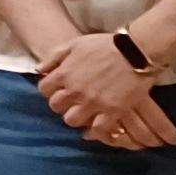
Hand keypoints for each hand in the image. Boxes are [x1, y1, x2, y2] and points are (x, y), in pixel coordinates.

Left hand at [35, 31, 175, 147]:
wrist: (137, 51)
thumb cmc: (105, 45)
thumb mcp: (75, 44)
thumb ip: (54, 56)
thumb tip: (39, 70)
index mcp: (64, 73)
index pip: (44, 90)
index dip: (50, 90)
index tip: (59, 89)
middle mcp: (75, 90)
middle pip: (56, 107)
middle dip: (62, 104)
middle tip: (71, 102)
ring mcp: (93, 102)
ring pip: (72, 121)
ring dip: (76, 117)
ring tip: (84, 113)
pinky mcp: (112, 111)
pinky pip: (97, 130)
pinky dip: (95, 131)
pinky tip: (97, 127)